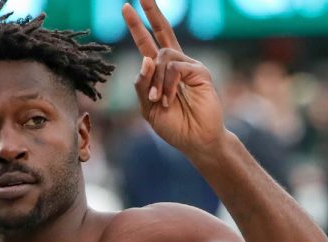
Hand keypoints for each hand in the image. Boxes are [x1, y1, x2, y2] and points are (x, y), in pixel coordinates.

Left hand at [122, 0, 224, 155]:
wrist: (195, 141)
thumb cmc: (173, 126)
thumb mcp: (146, 107)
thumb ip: (142, 84)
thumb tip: (146, 58)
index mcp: (160, 72)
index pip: (147, 43)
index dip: (138, 26)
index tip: (127, 7)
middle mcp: (175, 64)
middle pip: (162, 32)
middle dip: (151, 13)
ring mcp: (189, 66)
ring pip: (161, 57)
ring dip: (155, 81)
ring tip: (158, 100)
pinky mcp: (200, 71)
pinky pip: (175, 68)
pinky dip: (167, 85)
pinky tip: (168, 99)